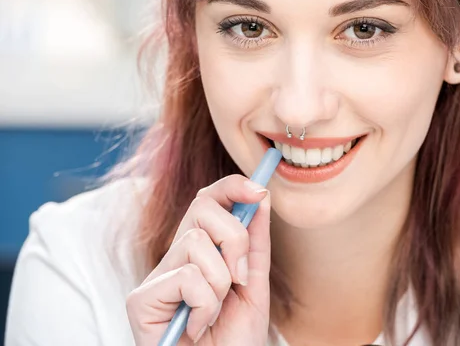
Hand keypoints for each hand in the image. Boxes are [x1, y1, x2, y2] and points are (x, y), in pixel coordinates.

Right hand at [126, 174, 271, 344]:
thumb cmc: (233, 339)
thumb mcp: (254, 285)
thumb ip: (255, 243)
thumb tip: (260, 197)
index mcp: (200, 250)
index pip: (207, 200)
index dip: (231, 187)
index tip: (258, 190)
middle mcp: (175, 257)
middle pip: (201, 206)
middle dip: (234, 238)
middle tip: (240, 278)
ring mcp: (156, 277)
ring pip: (196, 242)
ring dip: (221, 283)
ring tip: (214, 312)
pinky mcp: (141, 299)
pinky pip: (187, 276)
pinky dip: (205, 305)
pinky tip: (198, 326)